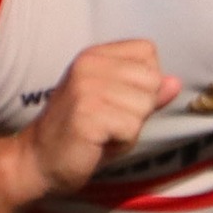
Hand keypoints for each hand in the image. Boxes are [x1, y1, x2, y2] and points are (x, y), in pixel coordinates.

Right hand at [19, 40, 180, 196]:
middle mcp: (89, 64)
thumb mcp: (117, 107)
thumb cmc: (81, 135)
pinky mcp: (87, 114)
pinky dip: (121, 143)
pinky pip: (131, 128)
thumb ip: (146, 93)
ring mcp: (87, 88)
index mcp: (95, 55)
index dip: (146, 82)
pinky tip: (98, 143)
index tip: (119, 101)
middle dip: (140, 109)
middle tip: (109, 122)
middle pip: (152, 80)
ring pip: (144, 106)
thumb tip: (175, 82)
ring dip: (130, 129)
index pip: (148, 51)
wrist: (38, 161)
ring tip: (102, 133)